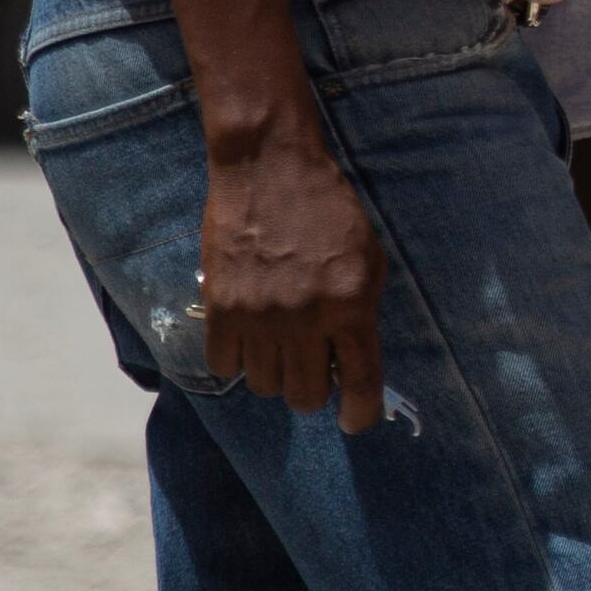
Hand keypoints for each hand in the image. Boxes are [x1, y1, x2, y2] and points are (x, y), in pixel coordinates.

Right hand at [202, 125, 387, 430]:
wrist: (270, 169)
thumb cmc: (330, 209)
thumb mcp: (368, 258)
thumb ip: (362, 311)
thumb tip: (351, 364)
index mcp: (352, 304)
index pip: (361, 382)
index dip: (361, 413)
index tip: (356, 422)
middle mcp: (307, 317)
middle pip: (306, 396)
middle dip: (314, 390)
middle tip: (313, 367)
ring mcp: (261, 315)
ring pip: (265, 386)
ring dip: (275, 373)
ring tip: (279, 344)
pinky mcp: (222, 307)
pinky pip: (225, 366)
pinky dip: (237, 360)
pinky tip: (248, 337)